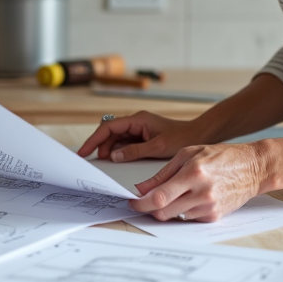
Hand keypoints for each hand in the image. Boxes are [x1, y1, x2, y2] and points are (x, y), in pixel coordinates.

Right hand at [76, 111, 198, 161]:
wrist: (198, 136)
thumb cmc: (181, 138)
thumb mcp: (157, 147)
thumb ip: (134, 151)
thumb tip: (113, 156)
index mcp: (138, 120)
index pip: (108, 127)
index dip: (94, 139)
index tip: (84, 151)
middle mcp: (136, 122)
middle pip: (110, 132)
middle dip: (100, 145)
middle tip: (94, 160)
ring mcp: (139, 129)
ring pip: (116, 138)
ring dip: (109, 149)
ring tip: (104, 162)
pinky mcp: (143, 136)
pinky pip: (125, 142)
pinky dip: (118, 151)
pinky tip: (115, 160)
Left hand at [129, 143, 266, 222]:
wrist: (253, 168)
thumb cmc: (222, 156)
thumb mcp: (189, 154)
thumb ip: (163, 173)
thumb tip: (142, 189)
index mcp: (194, 173)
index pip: (160, 197)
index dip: (142, 203)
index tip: (133, 202)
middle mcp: (202, 193)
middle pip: (164, 212)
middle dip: (149, 209)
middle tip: (143, 202)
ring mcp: (209, 207)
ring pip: (174, 217)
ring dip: (165, 210)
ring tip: (168, 196)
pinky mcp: (214, 216)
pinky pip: (188, 218)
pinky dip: (181, 211)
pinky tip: (187, 198)